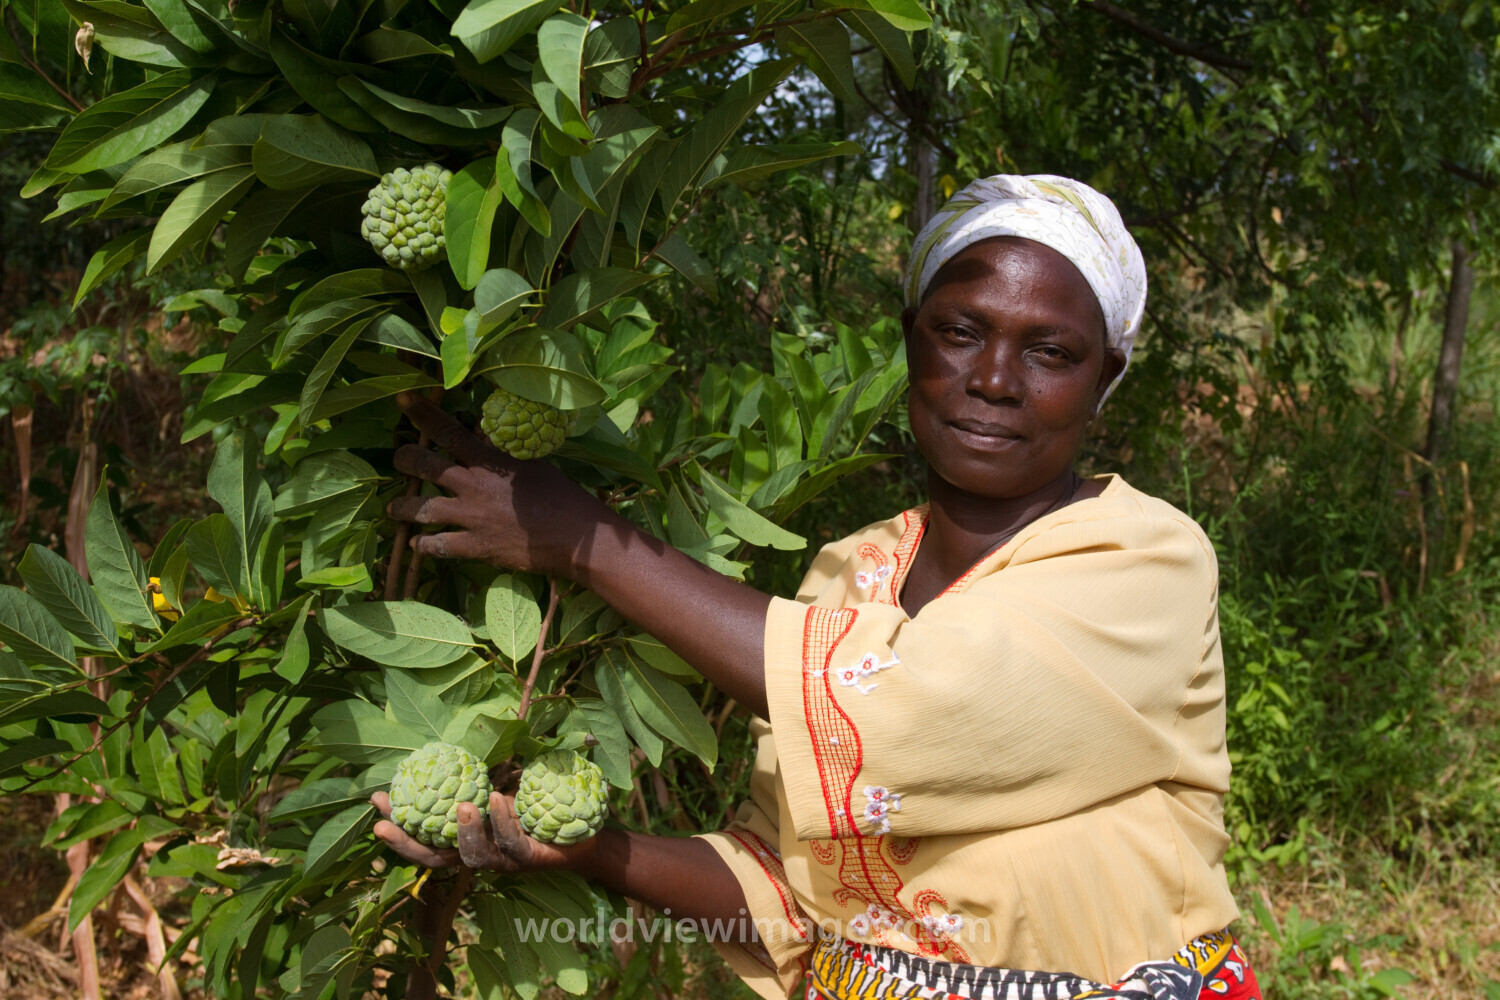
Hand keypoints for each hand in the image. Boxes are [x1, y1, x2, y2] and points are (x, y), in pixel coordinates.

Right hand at [371, 790, 592, 871]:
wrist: (581, 829)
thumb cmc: (537, 804)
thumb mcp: (502, 782)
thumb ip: (477, 772)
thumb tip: (445, 741)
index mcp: (465, 838)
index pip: (424, 836)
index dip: (398, 823)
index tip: (376, 799)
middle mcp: (477, 854)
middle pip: (435, 857)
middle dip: (408, 843)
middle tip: (384, 823)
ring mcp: (501, 861)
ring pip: (472, 856)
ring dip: (463, 831)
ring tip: (459, 805)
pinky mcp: (528, 860)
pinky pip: (510, 843)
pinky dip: (501, 822)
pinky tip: (496, 800)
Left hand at [385, 392, 606, 575]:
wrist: (575, 537)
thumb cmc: (561, 495)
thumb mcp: (533, 463)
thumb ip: (502, 452)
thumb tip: (482, 434)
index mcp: (489, 461)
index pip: (448, 431)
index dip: (423, 414)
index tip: (403, 397)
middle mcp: (473, 485)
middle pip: (425, 466)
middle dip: (404, 460)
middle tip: (398, 459)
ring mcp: (471, 518)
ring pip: (422, 509)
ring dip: (402, 507)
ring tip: (392, 508)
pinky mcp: (476, 547)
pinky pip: (438, 546)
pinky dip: (423, 545)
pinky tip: (416, 544)